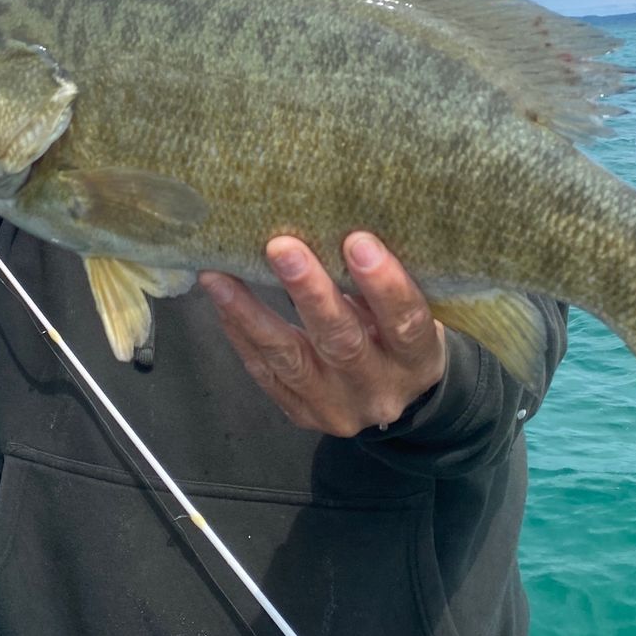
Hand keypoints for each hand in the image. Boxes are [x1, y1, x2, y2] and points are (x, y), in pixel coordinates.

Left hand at [199, 232, 445, 434]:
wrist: (394, 397)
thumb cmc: (398, 333)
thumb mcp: (408, 308)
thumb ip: (378, 282)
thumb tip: (334, 223)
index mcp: (417, 360)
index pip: (405, 323)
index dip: (383, 284)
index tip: (357, 241)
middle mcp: (378, 390)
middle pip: (342, 343)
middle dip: (310, 293)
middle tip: (282, 248)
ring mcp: (336, 407)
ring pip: (290, 359)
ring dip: (250, 314)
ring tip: (218, 278)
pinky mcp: (300, 412)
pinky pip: (265, 371)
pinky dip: (241, 332)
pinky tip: (221, 299)